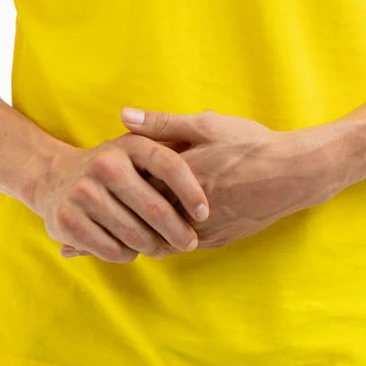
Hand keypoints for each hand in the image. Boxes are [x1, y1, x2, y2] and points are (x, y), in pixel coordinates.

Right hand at [33, 131, 208, 263]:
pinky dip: (128, 254)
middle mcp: (104, 164)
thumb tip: (216, 165)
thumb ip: (170, 151)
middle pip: (155, 208)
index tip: (204, 214)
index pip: (170, 166)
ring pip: (136, 235)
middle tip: (189, 243)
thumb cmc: (112, 168)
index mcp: (128, 144)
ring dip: (154, 247)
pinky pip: (113, 250)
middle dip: (178, 232)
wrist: (54, 178)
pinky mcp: (68, 220)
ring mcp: (84, 192)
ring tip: (161, 248)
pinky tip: (131, 248)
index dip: (192, 192)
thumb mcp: (135, 151)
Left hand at [60, 108, 332, 258]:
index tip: (70, 206)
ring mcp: (204, 230)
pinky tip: (144, 245)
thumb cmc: (251, 143)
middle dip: (102, 234)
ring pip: (156, 243)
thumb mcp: (206, 125)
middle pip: (135, 226)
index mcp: (179, 178)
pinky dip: (158, 247)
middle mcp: (187, 210)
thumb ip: (162, 124)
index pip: (129, 193)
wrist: (297, 173)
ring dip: (129, 245)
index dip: (97, 203)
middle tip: (68, 247)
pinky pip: (180, 248)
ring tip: (96, 250)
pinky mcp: (219, 240)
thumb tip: (122, 116)